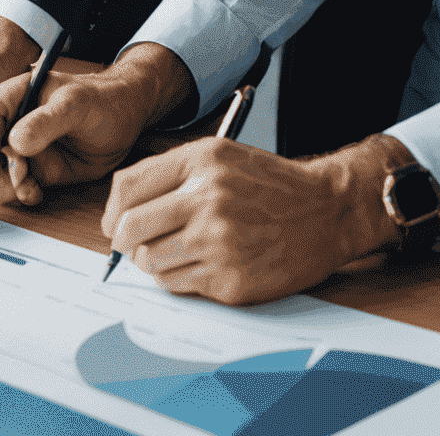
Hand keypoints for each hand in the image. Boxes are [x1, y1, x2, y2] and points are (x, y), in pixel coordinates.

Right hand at [0, 42, 192, 204]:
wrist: (128, 120)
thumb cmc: (104, 100)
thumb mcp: (76, 105)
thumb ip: (47, 121)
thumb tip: (15, 141)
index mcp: (20, 94)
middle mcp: (18, 121)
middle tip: (16, 173)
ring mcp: (27, 147)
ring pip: (0, 169)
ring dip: (8, 182)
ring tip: (29, 184)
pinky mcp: (39, 169)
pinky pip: (19, 185)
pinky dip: (22, 193)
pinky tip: (36, 193)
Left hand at [99, 133, 408, 305]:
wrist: (326, 211)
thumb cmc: (270, 184)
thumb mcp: (220, 156)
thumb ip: (170, 173)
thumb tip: (121, 208)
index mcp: (201, 162)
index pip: (128, 187)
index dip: (113, 210)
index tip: (115, 222)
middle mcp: (208, 199)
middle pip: (131, 228)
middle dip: (124, 241)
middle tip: (132, 245)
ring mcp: (219, 242)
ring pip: (151, 261)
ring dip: (152, 261)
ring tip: (174, 251)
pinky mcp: (230, 280)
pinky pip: (178, 284)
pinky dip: (178, 278)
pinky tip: (199, 263)